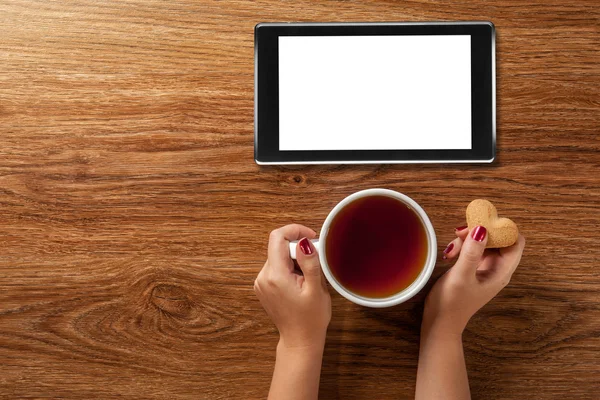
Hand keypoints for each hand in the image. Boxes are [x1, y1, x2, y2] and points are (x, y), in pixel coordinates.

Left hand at [254, 224, 330, 349]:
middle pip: (277, 246)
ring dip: (294, 259)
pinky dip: (288, 268)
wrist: (300, 340)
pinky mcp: (263, 286)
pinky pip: (275, 267)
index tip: (311, 237)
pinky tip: (299, 282)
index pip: (277, 237)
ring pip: (277, 256)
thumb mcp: (316, 289)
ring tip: (307, 278)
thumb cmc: (311, 318)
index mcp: (275, 275)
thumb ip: (310, 263)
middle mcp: (263, 277)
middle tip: (314, 263)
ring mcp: (261, 282)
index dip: (295, 230)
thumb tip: (303, 242)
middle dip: (297, 248)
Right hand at [424, 225, 525, 334]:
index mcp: (501, 271)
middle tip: (459, 234)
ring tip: (450, 249)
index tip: (481, 224)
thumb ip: (472, 253)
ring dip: (467, 240)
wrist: (439, 322)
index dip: (502, 229)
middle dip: (479, 232)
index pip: (515, 241)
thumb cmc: (452, 303)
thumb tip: (482, 228)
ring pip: (483, 242)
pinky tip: (449, 254)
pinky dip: (462, 247)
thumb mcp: (461, 276)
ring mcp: (485, 268)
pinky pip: (472, 249)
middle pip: (498, 238)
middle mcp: (497, 268)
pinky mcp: (472, 268)